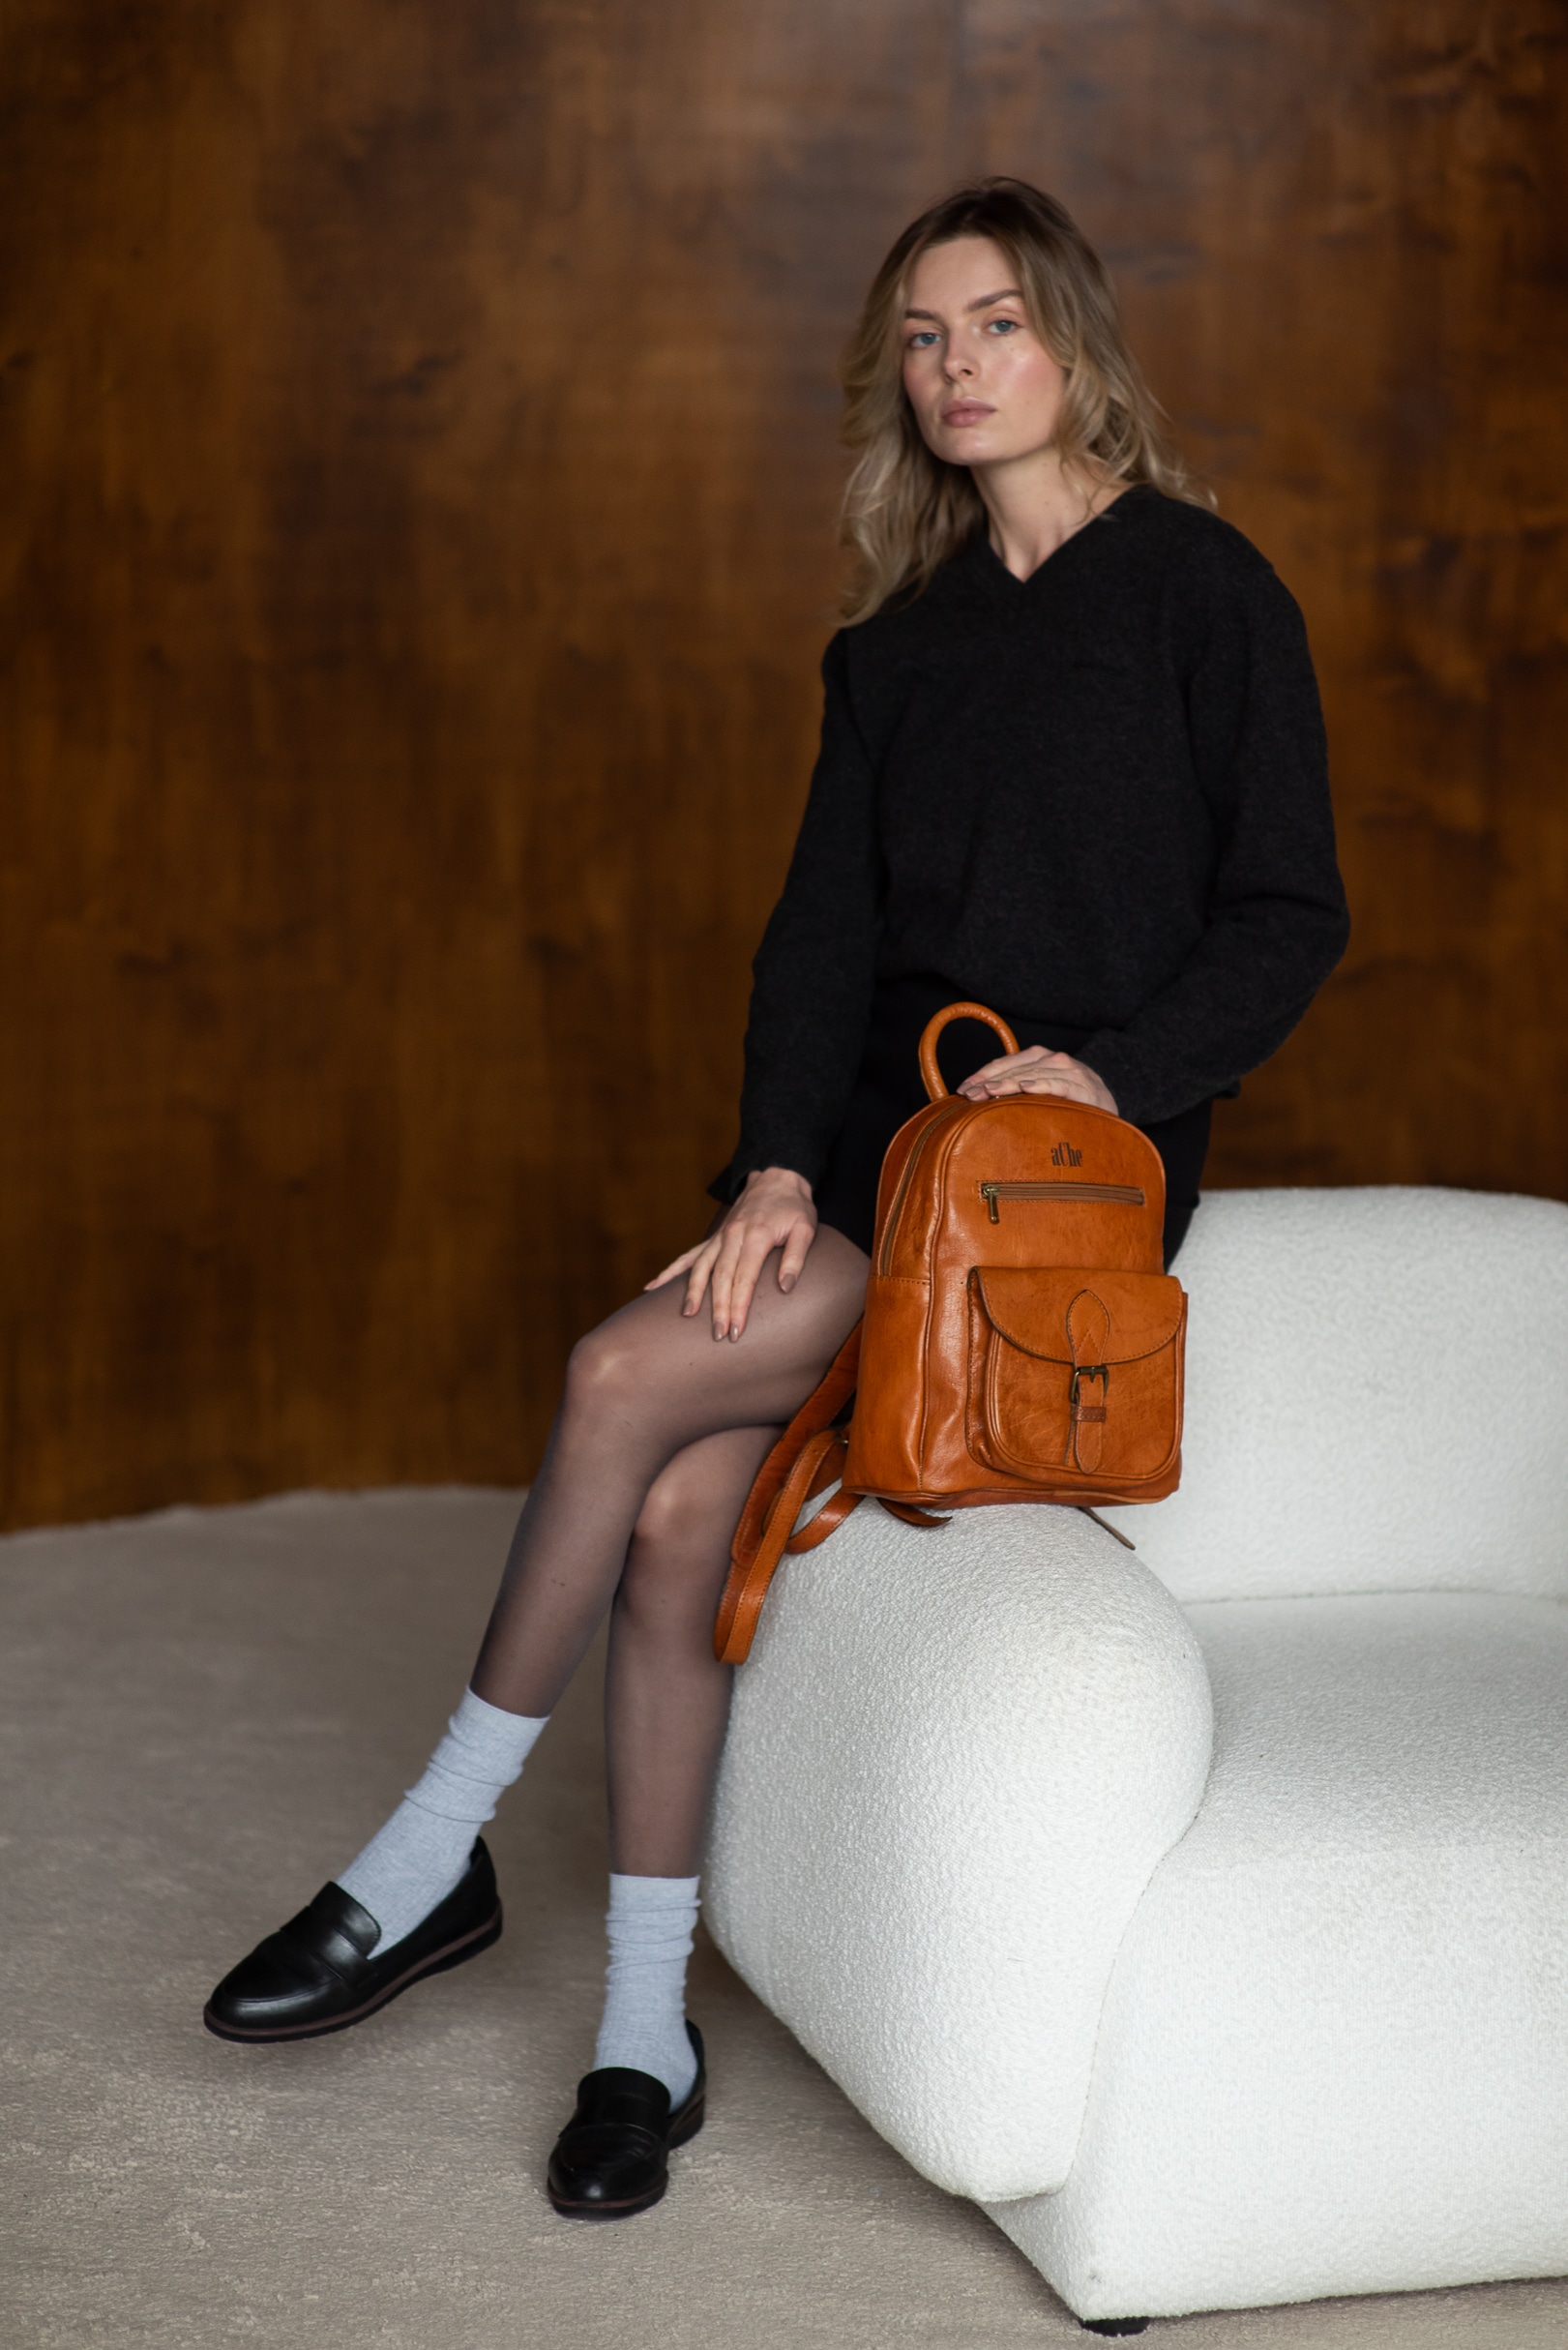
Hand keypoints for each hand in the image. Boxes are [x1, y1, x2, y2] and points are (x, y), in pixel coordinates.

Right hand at [645, 1166, 817, 1341]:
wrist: (778, 1176)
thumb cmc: (794, 1207)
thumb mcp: (806, 1228)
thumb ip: (796, 1257)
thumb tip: (786, 1287)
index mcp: (757, 1235)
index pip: (744, 1278)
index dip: (739, 1305)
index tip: (736, 1329)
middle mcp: (733, 1235)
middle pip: (720, 1277)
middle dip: (717, 1308)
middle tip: (717, 1334)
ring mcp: (720, 1236)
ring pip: (701, 1267)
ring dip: (692, 1292)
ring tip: (687, 1315)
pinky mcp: (714, 1237)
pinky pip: (689, 1256)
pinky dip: (671, 1271)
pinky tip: (652, 1287)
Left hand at [957, 1046, 1117, 1113]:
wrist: (1111, 1112)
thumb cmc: (1070, 1105)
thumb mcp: (1040, 1094)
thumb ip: (1015, 1093)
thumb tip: (976, 1103)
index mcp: (1039, 1058)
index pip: (1003, 1063)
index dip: (981, 1075)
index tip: (961, 1091)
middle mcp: (1054, 1059)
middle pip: (1014, 1067)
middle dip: (988, 1081)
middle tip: (968, 1096)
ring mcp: (1070, 1071)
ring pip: (1033, 1073)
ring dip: (1009, 1082)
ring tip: (989, 1091)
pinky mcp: (1084, 1087)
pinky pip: (1060, 1084)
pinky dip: (1042, 1084)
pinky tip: (1026, 1088)